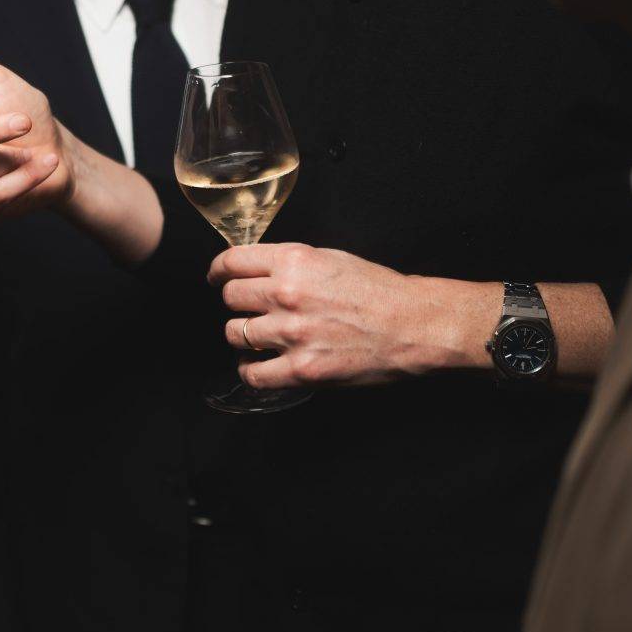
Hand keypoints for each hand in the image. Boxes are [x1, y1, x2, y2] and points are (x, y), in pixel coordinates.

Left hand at [210, 244, 493, 388]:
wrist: (413, 324)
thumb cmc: (378, 290)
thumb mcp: (330, 258)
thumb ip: (289, 263)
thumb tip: (256, 270)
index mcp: (294, 261)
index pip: (232, 262)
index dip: (219, 272)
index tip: (218, 278)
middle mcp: (287, 294)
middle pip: (231, 298)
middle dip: (237, 303)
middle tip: (250, 309)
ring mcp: (292, 333)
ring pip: (236, 333)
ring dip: (243, 335)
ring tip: (258, 337)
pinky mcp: (302, 369)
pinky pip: (253, 373)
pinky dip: (251, 369)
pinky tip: (259, 364)